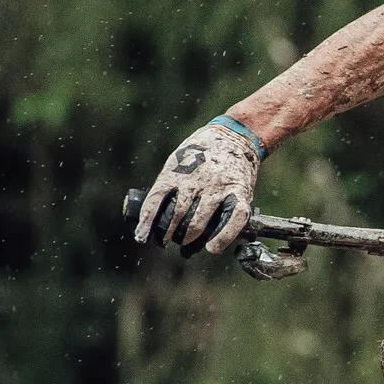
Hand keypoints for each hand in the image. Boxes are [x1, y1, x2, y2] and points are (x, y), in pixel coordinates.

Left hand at [135, 117, 261, 253]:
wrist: (236, 135)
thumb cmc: (202, 151)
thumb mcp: (180, 160)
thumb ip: (171, 183)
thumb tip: (157, 215)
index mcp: (177, 171)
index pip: (156, 200)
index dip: (147, 223)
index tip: (142, 237)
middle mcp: (196, 180)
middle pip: (175, 215)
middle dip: (167, 234)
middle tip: (165, 241)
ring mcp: (219, 187)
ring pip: (199, 221)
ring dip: (188, 238)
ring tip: (184, 243)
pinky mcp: (240, 193)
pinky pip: (233, 219)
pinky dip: (222, 237)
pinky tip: (212, 248)